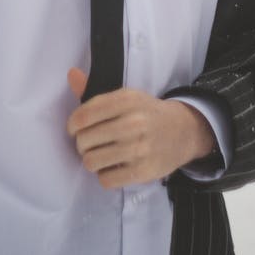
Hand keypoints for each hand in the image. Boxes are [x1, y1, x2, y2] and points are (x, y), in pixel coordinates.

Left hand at [66, 67, 215, 189]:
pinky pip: (106, 180)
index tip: (74, 129)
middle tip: (90, 143)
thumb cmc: (147, 112)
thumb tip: (71, 75)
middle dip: (82, 143)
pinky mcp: (143, 171)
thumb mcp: (126, 97)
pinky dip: (104, 175)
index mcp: (126, 100)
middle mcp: (133, 122)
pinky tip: (112, 167)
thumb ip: (95, 92)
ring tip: (100, 155)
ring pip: (91, 162)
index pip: (83, 115)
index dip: (72, 125)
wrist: (183, 130)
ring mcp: (139, 148)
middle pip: (84, 140)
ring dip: (91, 160)